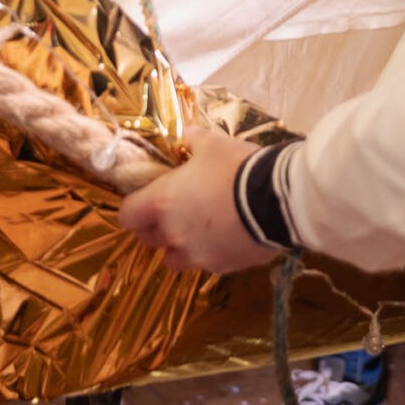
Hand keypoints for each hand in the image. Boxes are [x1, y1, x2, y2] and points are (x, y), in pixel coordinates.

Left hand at [119, 122, 279, 274]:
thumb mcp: (214, 143)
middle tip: (174, 212)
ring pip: (176, 259)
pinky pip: (209, 264)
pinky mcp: (224, 267)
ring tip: (201, 230)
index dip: (134, 209)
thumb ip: (194, 140)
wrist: (276, 199)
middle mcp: (173, 234)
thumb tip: (188, 136)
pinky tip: (230, 236)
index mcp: (162, 203)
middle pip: (149, 240)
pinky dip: (213, 253)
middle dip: (157, 228)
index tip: (144, 202)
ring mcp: (198, 255)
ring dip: (181, 247)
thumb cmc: (237, 167)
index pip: (128, 216)